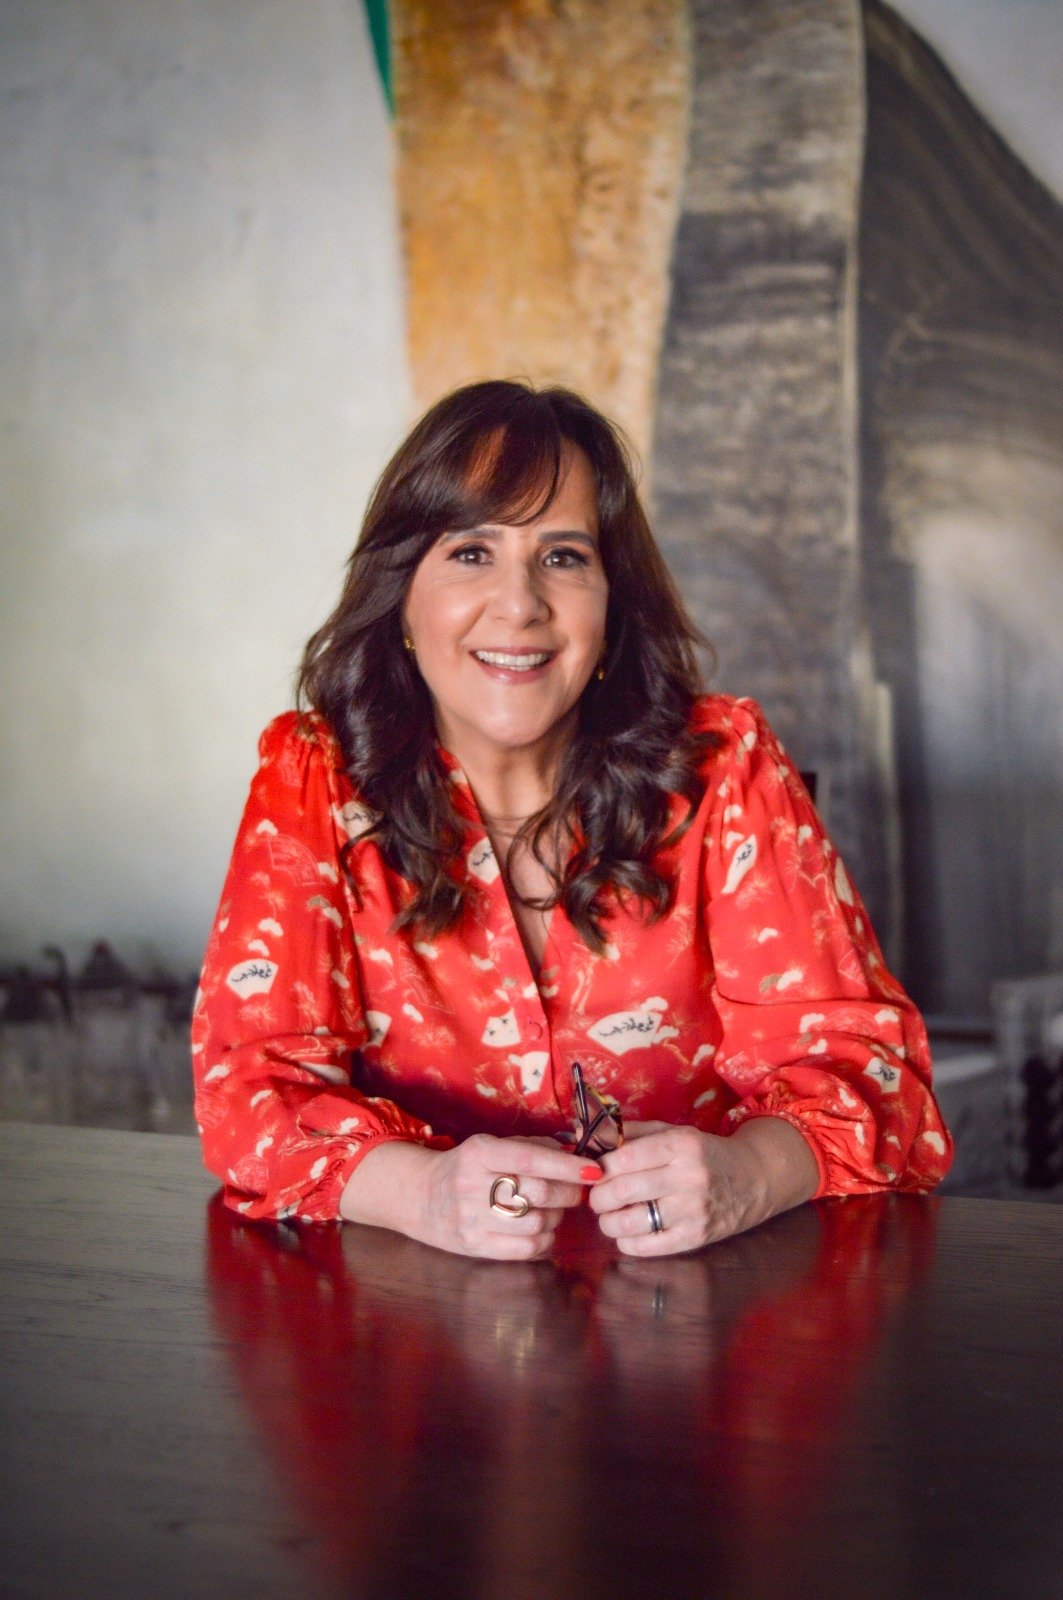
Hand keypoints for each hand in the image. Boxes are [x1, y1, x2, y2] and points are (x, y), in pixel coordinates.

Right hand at [340, 1134, 600, 1259]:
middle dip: (568, 1193)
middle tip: (577, 1191)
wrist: (420, 1196)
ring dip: (556, 1218)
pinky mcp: (475, 1246)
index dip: (567, 1166)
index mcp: (479, 1153)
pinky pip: (526, 1248)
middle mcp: (473, 1185)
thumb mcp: (490, 1146)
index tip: (595, 1170)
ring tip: (551, 1210)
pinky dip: (544, 1240)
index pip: (531, 1160)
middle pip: (539, 1193)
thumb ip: (531, 1147)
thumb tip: (576, 1150)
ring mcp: (472, 1219)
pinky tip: (542, 1230)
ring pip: (537, 1223)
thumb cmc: (467, 1167)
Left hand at [588, 1116, 818, 1256]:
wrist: (754, 1178)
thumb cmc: (704, 1153)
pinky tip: (627, 1232)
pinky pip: (647, 1246)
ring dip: (608, 1222)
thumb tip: (582, 1135)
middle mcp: (687, 1177)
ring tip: (609, 1215)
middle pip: (621, 1190)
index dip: (599, 1167)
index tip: (594, 1171)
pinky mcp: (696, 1237)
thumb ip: (629, 1133)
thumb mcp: (673, 1133)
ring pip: (629, 1222)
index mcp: (680, 1145)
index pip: (623, 1158)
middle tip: (597, 1196)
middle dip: (598, 1196)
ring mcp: (693, 1211)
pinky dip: (627, 1242)